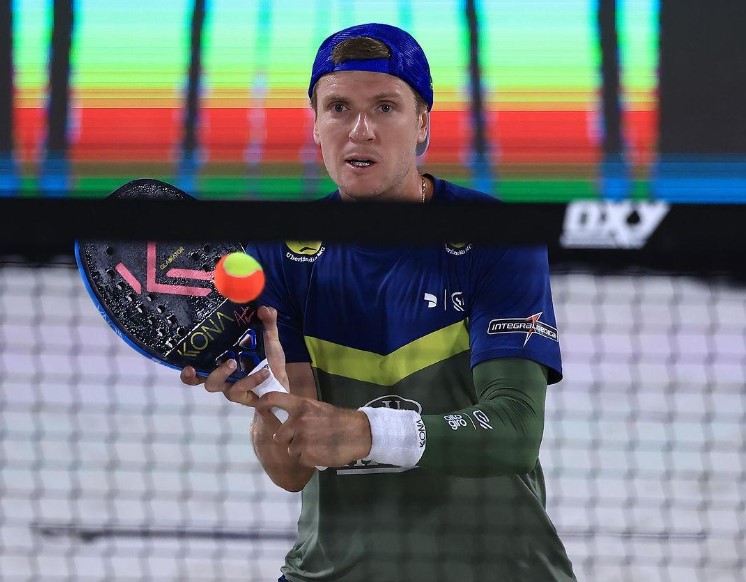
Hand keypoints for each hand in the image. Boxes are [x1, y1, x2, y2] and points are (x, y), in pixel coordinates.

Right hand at [179, 306, 289, 408]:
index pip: (197, 368)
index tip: (186, 365)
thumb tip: (264, 308)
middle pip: (202, 380)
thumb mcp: (269, 339)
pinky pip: (243, 391)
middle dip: (197, 374)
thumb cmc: (270, 360)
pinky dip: (253, 380)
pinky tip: (265, 372)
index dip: (187, 371)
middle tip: (207, 362)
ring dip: (223, 374)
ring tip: (233, 363)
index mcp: (222, 362)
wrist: (284, 379)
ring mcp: (232, 388)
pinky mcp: (245, 398)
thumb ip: (268, 323)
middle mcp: (223, 377)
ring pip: (217, 386)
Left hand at [255, 392, 371, 467]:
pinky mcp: (307, 455)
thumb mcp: (318, 408)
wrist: (359, 433)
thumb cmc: (339, 420)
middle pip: (280, 436)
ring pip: (291, 450)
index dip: (263, 403)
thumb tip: (287, 420)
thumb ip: (301, 413)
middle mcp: (297, 421)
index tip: (259, 407)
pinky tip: (321, 452)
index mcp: (300, 406)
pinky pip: (301, 460)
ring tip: (318, 445)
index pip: (274, 399)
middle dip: (290, 440)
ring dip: (301, 451)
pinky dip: (309, 459)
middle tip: (306, 439)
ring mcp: (301, 439)